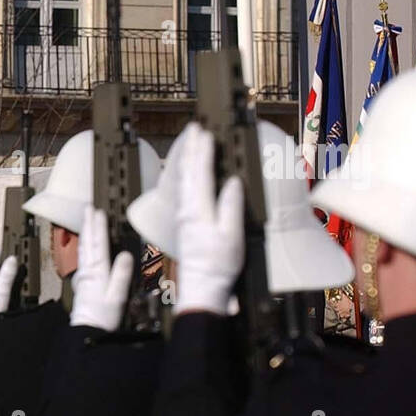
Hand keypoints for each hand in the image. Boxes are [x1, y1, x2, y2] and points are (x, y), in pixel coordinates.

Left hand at [70, 206, 133, 330]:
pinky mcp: (82, 281)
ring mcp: (83, 275)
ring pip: (83, 249)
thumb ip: (121, 274)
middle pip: (87, 242)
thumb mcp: (117, 296)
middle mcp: (88, 271)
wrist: (87, 329)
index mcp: (98, 272)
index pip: (98, 244)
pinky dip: (83, 246)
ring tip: (85, 220)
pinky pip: (82, 258)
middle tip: (87, 208)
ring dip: (84, 232)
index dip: (98, 227)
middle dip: (88, 223)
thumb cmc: (103, 316)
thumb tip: (125, 254)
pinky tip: (84, 244)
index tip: (98, 212)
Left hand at [173, 126, 243, 316]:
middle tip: (194, 128)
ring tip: (190, 143)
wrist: (202, 286)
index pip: (199, 174)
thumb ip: (231, 207)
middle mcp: (187, 211)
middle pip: (187, 173)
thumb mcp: (231, 236)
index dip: (202, 152)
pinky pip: (183, 192)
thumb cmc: (218, 265)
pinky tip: (188, 174)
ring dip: (187, 160)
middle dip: (191, 149)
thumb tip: (232, 182)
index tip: (205, 133)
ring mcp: (184, 217)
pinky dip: (186, 176)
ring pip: (183, 181)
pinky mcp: (184, 224)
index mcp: (199, 211)